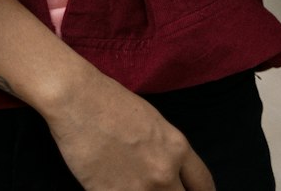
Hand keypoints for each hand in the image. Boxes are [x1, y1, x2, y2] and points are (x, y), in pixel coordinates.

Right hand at [44, 63, 214, 190]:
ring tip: (133, 186)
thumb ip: (167, 152)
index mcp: (177, 149)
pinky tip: (114, 187)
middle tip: (160, 189)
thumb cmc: (110, 101)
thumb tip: (171, 173)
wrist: (76, 100)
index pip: (204, 185)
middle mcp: (164, 173)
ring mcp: (139, 190)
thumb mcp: (153, 122)